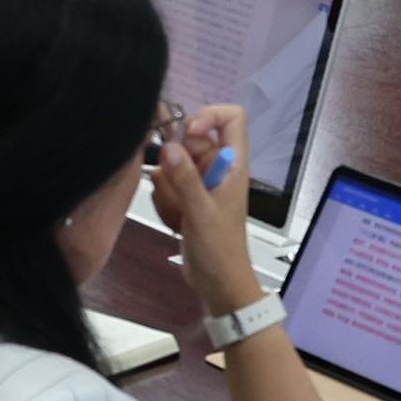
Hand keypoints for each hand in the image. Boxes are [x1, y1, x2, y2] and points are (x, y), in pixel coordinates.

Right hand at [147, 102, 258, 298]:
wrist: (219, 284)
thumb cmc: (219, 249)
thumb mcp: (201, 213)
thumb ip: (185, 179)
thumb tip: (170, 147)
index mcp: (233, 164)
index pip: (231, 117)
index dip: (209, 116)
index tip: (187, 133)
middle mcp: (219, 167)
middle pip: (191, 140)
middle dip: (177, 164)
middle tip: (176, 191)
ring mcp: (203, 182)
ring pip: (175, 163)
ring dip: (169, 187)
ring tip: (179, 213)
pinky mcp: (189, 197)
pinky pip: (169, 183)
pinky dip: (167, 199)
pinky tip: (175, 220)